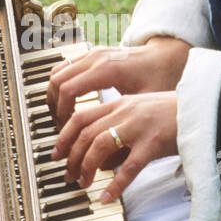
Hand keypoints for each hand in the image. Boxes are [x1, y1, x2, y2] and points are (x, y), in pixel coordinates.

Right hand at [46, 36, 190, 129]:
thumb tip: (104, 166)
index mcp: (107, 69)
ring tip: (60, 121)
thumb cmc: (160, 78)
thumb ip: (126, 130)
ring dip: (53, 98)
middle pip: (57, 81)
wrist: (167, 57)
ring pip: (57, 73)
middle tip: (59, 131)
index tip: (65, 131)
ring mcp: (92, 54)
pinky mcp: (92, 55)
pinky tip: (67, 105)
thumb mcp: (144, 109)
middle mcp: (96, 58)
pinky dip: (60, 87)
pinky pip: (65, 68)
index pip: (68, 90)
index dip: (61, 114)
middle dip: (53, 109)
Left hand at [50, 91, 178, 203]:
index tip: (57, 154)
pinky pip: (129, 167)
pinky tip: (108, 197)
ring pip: (100, 145)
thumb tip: (100, 158)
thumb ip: (118, 128)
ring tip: (84, 184)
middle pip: (86, 133)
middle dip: (71, 157)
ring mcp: (139, 126)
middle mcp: (125, 112)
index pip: (81, 118)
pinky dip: (115, 185)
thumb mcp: (140, 114)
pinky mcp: (154, 142)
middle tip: (68, 175)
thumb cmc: (172, 115)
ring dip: (87, 167)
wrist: (203, 109)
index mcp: (119, 104)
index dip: (64, 137)